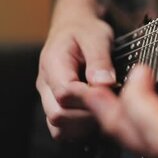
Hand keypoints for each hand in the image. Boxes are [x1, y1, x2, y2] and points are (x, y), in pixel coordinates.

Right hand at [37, 0, 115, 139]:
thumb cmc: (86, 31)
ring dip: (85, 125)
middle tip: (112, 103)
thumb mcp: (98, 37)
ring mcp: (48, 98)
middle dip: (89, 114)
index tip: (110, 91)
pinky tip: (98, 116)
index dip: (89, 98)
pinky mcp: (57, 107)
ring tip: (106, 109)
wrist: (76, 27)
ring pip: (59, 127)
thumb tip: (105, 83)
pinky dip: (81, 129)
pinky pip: (63, 130)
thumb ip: (100, 60)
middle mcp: (45, 85)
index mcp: (53, 64)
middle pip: (58, 115)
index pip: (64, 93)